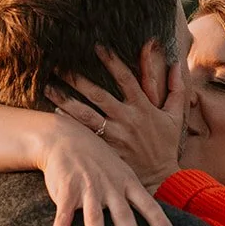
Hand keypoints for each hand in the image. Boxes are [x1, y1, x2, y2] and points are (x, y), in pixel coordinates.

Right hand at [38, 112, 174, 225]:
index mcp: (126, 181)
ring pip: (94, 217)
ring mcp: (87, 188)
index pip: (146, 203)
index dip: (157, 219)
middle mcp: (109, 186)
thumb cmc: (96, 158)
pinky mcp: (66, 191)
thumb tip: (151, 213)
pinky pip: (63, 217)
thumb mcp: (119, 169)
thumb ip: (131, 191)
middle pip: (122, 214)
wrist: (64, 137)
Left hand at [46, 43, 184, 191]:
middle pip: (98, 94)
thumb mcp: (175, 116)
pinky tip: (54, 114)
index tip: (97, 47)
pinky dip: (70, 125)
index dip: (112, 61)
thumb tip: (176, 64)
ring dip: (65, 100)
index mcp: (142, 107)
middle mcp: (126, 119)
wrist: (161, 179)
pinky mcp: (105, 151)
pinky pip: (84, 135)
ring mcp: (114, 136)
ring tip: (47, 87)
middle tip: (58, 65)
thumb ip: (177, 89)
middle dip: (77, 79)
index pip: (126, 78)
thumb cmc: (165, 146)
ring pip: (85, 115)